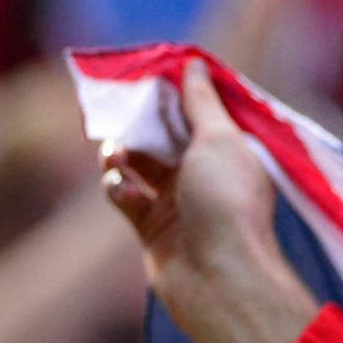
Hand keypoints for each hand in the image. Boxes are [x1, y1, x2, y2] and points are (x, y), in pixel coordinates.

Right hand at [100, 59, 316, 342]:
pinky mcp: (152, 228)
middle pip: (162, 135)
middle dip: (137, 120)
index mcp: (229, 153)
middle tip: (113, 106)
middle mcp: (205, 176)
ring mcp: (178, 202)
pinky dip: (116, 187)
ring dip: (119, 152)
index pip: (196, 112)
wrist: (219, 279)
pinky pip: (124, 195)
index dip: (171, 92)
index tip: (143, 72)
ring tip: (114, 153)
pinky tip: (120, 189)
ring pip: (137, 163)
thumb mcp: (219, 141)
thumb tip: (195, 63)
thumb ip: (201, 102)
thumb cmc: (227, 205)